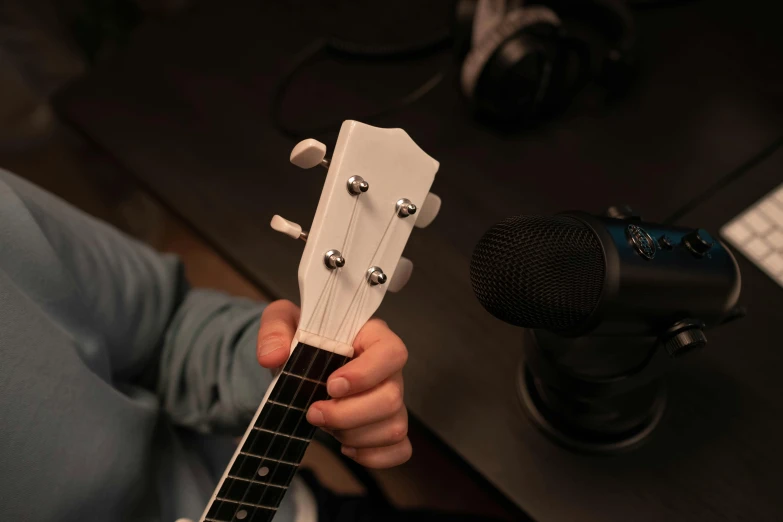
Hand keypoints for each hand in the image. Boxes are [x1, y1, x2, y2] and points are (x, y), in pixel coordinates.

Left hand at [256, 300, 411, 468]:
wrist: (301, 360)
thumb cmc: (302, 336)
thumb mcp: (282, 320)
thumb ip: (274, 330)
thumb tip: (273, 357)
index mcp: (372, 337)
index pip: (391, 352)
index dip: (366, 373)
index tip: (331, 385)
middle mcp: (388, 370)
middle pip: (391, 398)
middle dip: (348, 414)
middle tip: (313, 412)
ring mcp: (392, 400)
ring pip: (394, 427)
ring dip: (354, 435)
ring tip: (326, 426)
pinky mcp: (388, 426)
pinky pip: (400, 450)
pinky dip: (372, 456)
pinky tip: (346, 446)